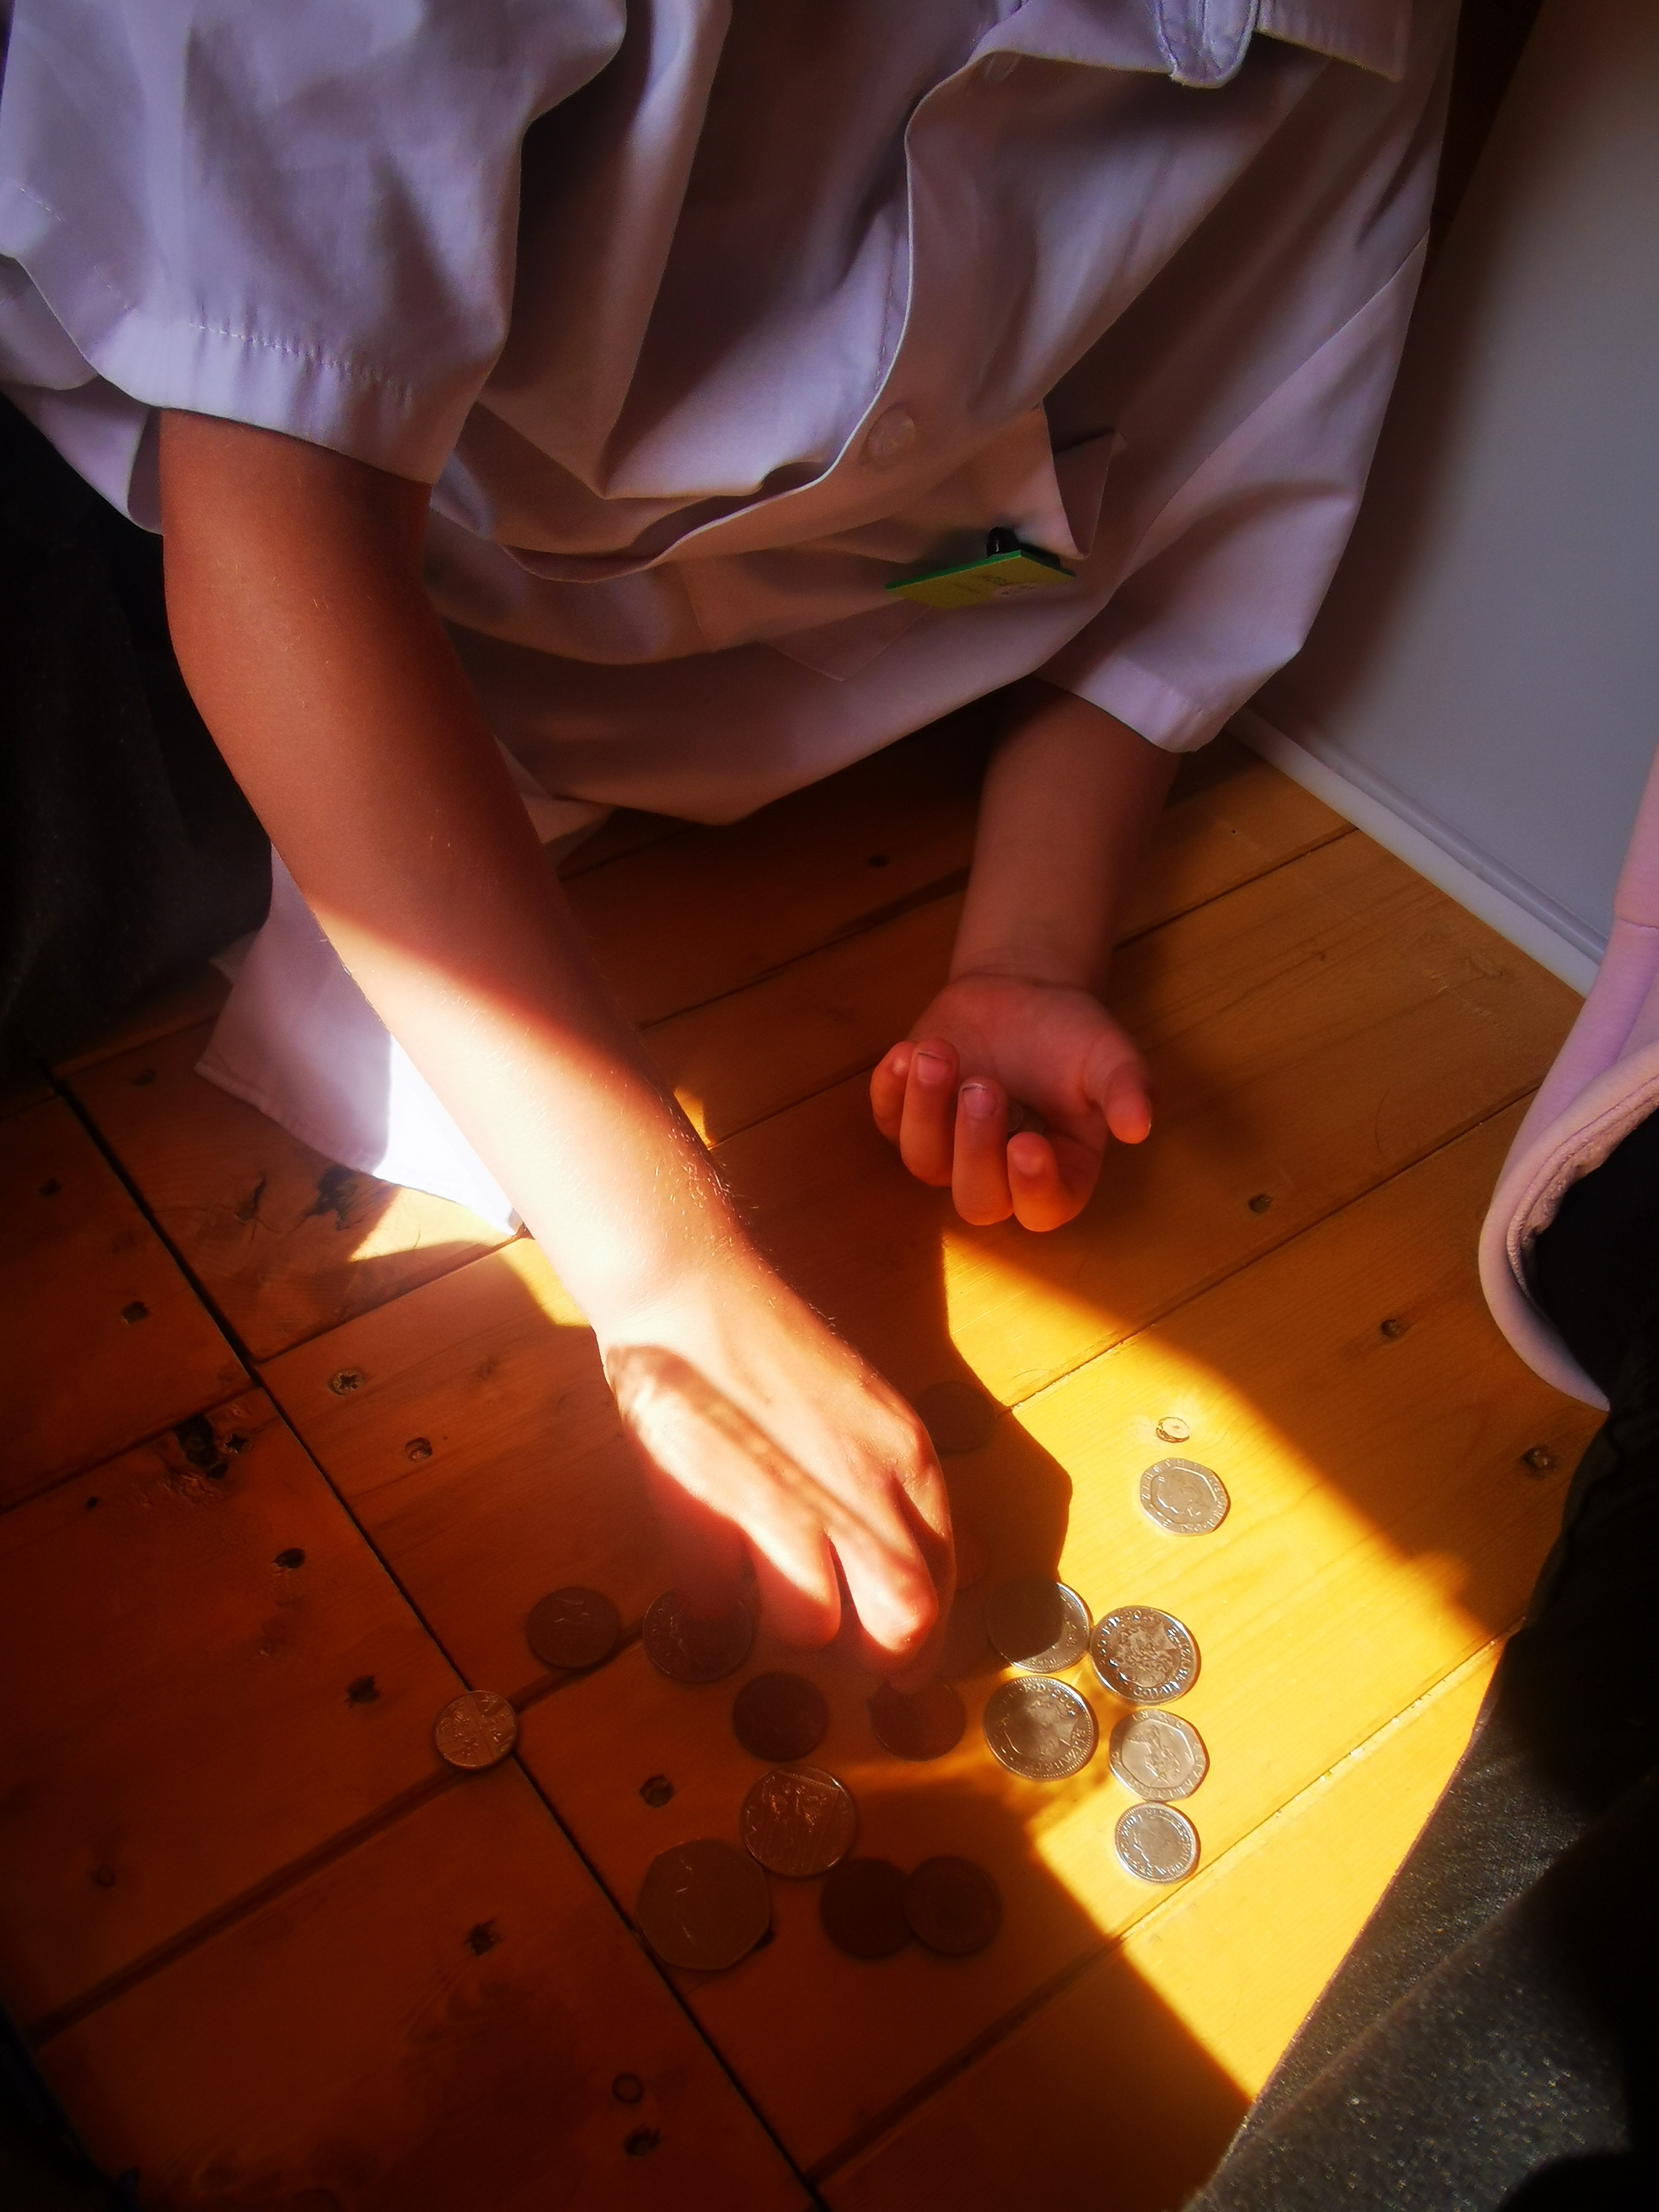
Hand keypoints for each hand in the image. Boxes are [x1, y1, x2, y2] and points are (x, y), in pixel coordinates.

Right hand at [600, 1259, 952, 1678]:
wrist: (694, 1297)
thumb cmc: (781, 1354)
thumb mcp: (872, 1416)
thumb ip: (906, 1492)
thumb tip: (959, 1569)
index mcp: (906, 1460)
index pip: (943, 1581)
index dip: (924, 1639)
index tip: (900, 1662)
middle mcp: (859, 1487)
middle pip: (901, 1621)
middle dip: (875, 1660)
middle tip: (845, 1652)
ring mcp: (782, 1503)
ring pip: (808, 1629)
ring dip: (787, 1630)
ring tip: (767, 1598)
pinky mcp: (705, 1512)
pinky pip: (716, 1604)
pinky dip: (713, 1604)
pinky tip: (710, 1569)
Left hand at [870, 970, 1150, 1229]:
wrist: (1023, 995)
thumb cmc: (1072, 1037)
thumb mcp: (1111, 1057)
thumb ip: (1127, 1090)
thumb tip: (1138, 1126)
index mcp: (1057, 1174)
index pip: (1043, 1209)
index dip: (1033, 1188)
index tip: (1028, 1143)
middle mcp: (999, 1175)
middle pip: (977, 1200)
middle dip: (975, 1148)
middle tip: (984, 1086)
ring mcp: (947, 1150)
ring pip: (924, 1161)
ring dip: (926, 1110)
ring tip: (938, 1052)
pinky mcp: (907, 1117)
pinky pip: (886, 1121)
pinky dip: (889, 1091)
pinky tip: (905, 1052)